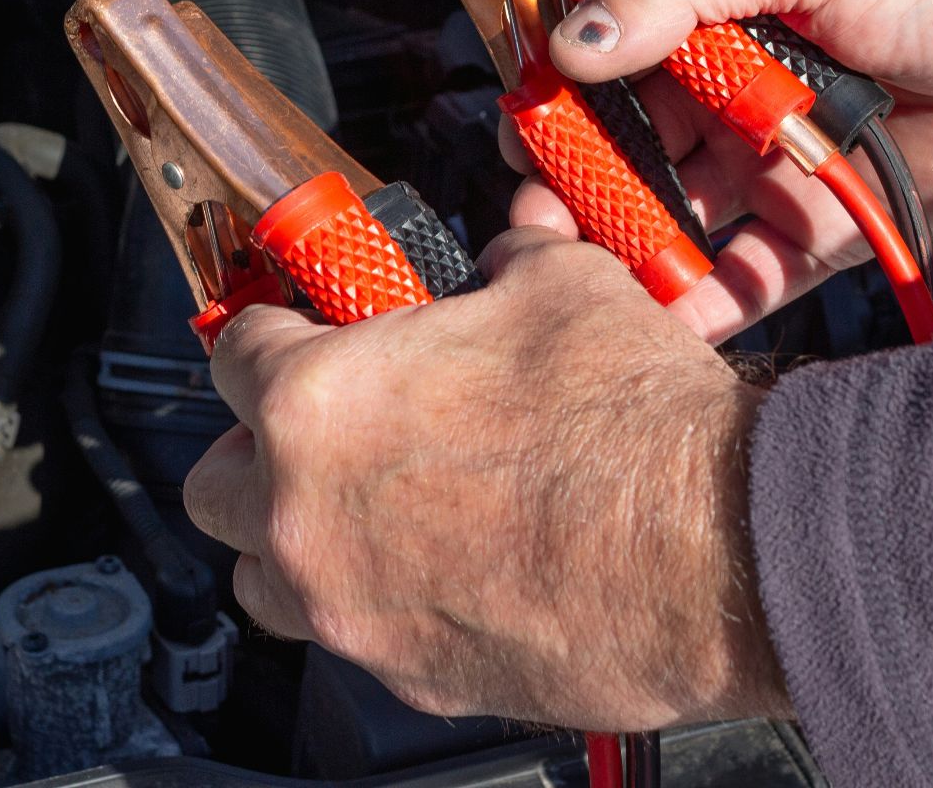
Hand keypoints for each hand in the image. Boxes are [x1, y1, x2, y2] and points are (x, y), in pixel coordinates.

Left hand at [183, 226, 788, 730]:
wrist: (717, 550)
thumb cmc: (635, 426)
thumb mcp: (560, 285)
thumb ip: (501, 266)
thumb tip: (505, 257)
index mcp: (317, 402)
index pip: (232, 355)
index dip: (268, 333)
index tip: (290, 333)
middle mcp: (307, 515)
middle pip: (215, 483)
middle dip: (255, 449)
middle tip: (317, 427)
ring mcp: (351, 609)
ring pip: (263, 579)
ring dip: (295, 540)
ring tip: (364, 508)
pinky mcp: (410, 676)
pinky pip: (355, 637)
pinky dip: (378, 601)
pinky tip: (446, 568)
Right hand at [521, 0, 932, 340]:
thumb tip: (575, 40)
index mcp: (712, 13)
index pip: (602, 58)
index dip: (556, 99)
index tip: (527, 136)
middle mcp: (729, 93)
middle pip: (620, 151)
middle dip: (575, 190)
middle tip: (541, 230)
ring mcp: (768, 166)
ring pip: (669, 220)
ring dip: (624, 253)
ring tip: (586, 288)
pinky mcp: (817, 233)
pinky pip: (740, 278)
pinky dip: (697, 305)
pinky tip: (661, 323)